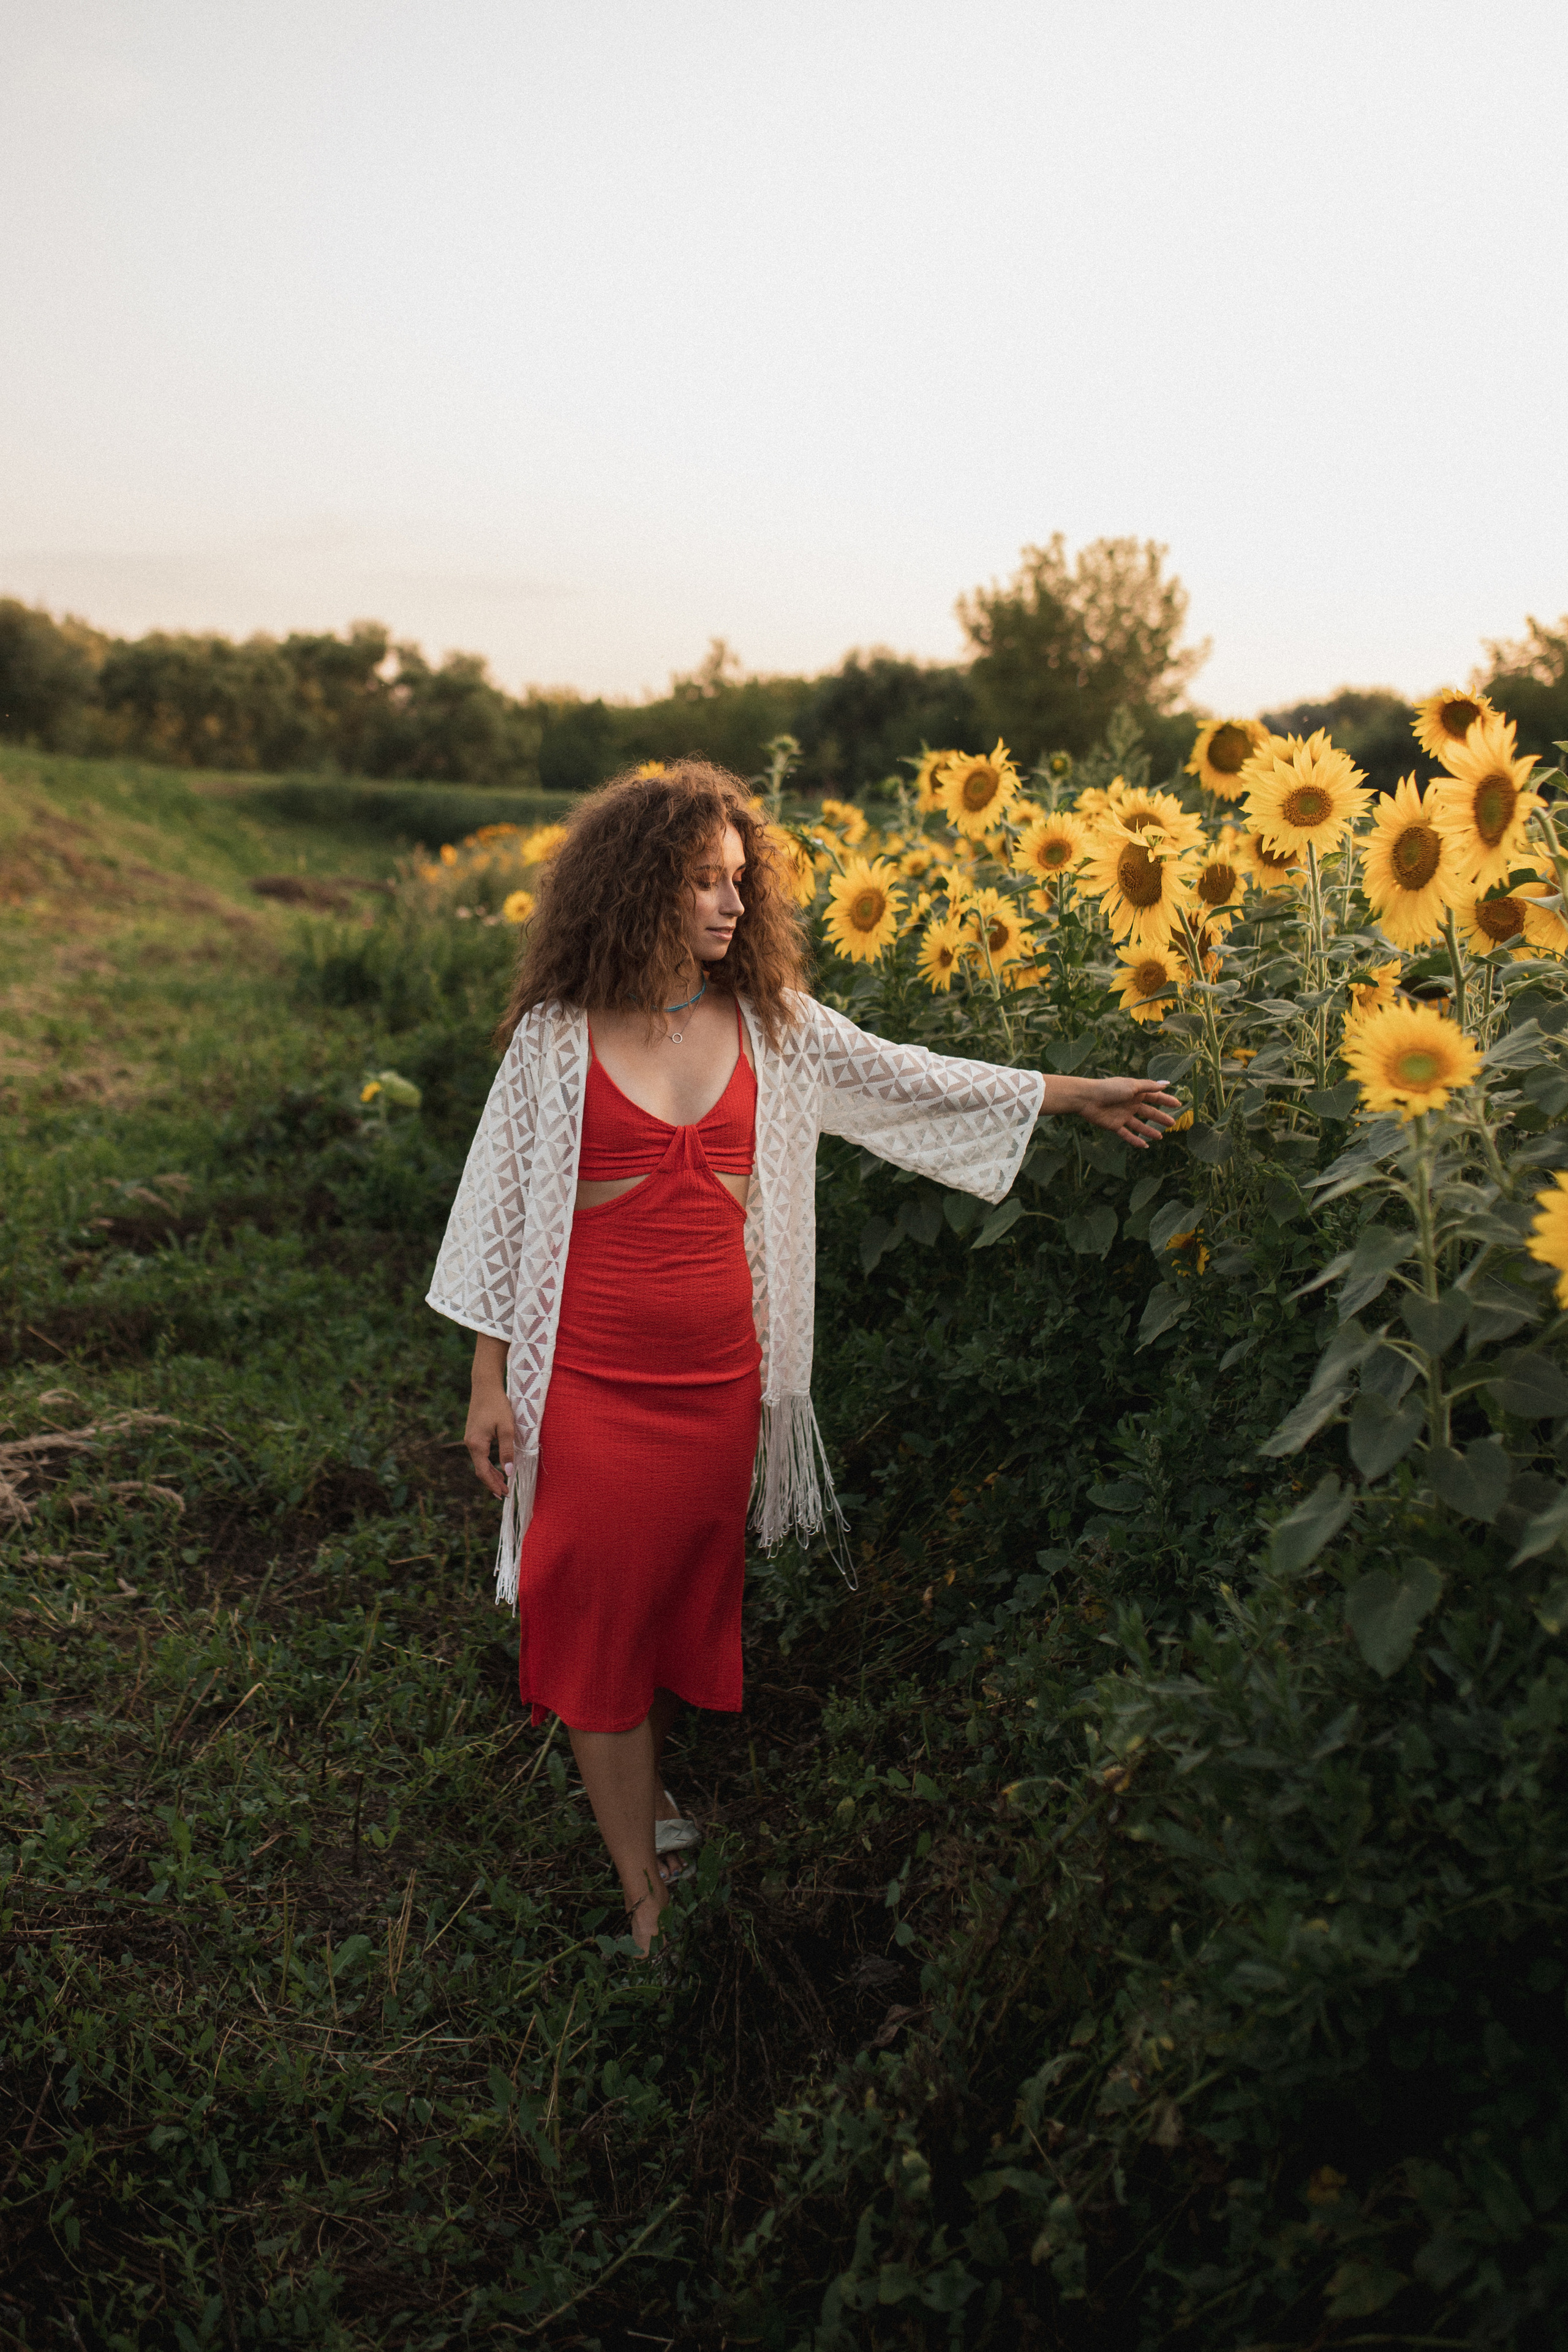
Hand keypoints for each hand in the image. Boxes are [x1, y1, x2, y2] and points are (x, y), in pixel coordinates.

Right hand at [465, 1384, 515, 1498]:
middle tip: (504, 1493)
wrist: (485, 1386)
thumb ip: (506, 1451)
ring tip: (502, 1484)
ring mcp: (470, 1439)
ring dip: (490, 1474)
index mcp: (476, 1444)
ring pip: (480, 1462)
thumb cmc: (497, 1405)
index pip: (483, 1472)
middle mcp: (469, 1444)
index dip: (493, 1485)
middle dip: (492, 1483)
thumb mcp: (506, 1428)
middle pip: (480, 1470)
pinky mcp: (473, 1434)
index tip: (503, 1494)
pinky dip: (488, 1464)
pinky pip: (480, 1455)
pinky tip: (496, 1467)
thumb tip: (508, 1472)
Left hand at [1078, 1077, 1181, 1149]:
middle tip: (1173, 1124)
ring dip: (1150, 1131)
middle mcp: (1131, 1104)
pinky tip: (1144, 1145)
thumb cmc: (1110, 1089)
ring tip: (1161, 1137)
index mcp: (1136, 1093)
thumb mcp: (1132, 1086)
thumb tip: (1167, 1084)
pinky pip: (1127, 1135)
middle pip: (1149, 1112)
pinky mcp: (1115, 1125)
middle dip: (1161, 1118)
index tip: (1178, 1105)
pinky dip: (1135, 1140)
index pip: (1155, 1097)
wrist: (1088, 1098)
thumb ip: (1150, 1086)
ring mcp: (1123, 1115)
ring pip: (1140, 1125)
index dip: (1166, 1101)